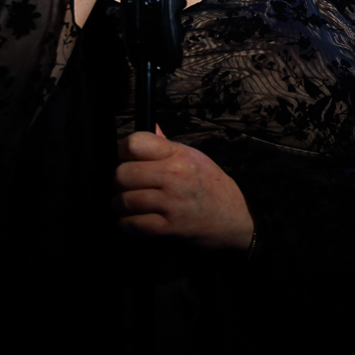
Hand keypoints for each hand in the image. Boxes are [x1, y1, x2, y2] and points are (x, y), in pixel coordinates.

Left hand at [114, 125, 254, 249]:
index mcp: (178, 154)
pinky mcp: (169, 227)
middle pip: (122, 174)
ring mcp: (171, 202)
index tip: (125, 159)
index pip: (134, 143)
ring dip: (119, 205)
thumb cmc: (212, 188)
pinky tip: (133, 220)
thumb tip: (152, 127)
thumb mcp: (194, 158)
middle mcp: (174, 176)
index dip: (122, 151)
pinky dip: (126, 224)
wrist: (235, 219)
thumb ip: (167, 145)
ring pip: (123, 200)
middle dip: (119, 182)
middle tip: (126, 185)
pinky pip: (132, 224)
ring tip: (127, 204)